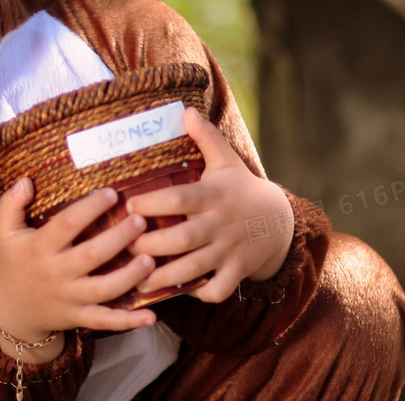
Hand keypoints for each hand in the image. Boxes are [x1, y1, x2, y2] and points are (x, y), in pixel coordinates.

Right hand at [0, 177, 157, 361]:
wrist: (10, 311)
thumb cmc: (14, 263)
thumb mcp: (6, 232)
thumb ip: (12, 203)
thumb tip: (26, 180)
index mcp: (40, 248)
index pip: (67, 224)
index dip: (91, 208)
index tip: (112, 193)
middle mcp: (56, 273)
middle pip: (92, 255)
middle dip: (119, 237)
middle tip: (140, 220)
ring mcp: (69, 298)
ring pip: (104, 289)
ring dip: (130, 276)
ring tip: (150, 259)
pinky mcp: (79, 318)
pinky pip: (105, 321)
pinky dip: (128, 321)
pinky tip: (151, 316)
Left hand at [125, 107, 292, 302]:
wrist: (280, 221)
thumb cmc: (240, 188)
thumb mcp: (226, 161)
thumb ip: (206, 138)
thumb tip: (186, 110)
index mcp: (213, 195)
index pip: (181, 198)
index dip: (154, 203)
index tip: (128, 205)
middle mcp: (220, 224)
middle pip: (183, 239)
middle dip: (152, 245)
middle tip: (123, 245)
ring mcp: (230, 250)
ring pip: (195, 268)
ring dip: (165, 276)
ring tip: (137, 278)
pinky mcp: (238, 271)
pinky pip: (219, 289)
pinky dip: (200, 293)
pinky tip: (177, 291)